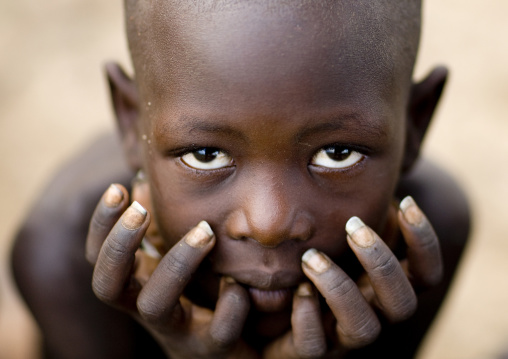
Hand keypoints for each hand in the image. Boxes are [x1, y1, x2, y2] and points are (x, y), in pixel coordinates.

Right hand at [85, 183, 256, 358]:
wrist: (221, 352)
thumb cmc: (196, 296)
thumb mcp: (174, 261)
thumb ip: (162, 229)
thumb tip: (146, 178)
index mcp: (137, 284)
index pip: (99, 257)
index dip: (101, 225)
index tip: (118, 187)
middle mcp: (146, 308)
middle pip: (107, 286)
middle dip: (120, 246)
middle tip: (142, 211)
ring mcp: (177, 332)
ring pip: (156, 304)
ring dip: (177, 263)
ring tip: (206, 230)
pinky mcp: (211, 349)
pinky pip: (217, 332)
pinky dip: (229, 304)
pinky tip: (238, 283)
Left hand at [263, 196, 442, 357]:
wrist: (268, 317)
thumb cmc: (309, 269)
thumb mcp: (333, 242)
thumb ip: (350, 221)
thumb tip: (357, 172)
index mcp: (383, 289)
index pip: (426, 274)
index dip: (424, 241)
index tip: (404, 201)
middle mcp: (371, 315)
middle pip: (404, 303)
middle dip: (381, 261)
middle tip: (352, 225)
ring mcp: (341, 338)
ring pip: (363, 328)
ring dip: (339, 287)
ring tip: (311, 257)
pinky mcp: (309, 351)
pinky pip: (315, 345)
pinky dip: (307, 315)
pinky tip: (297, 289)